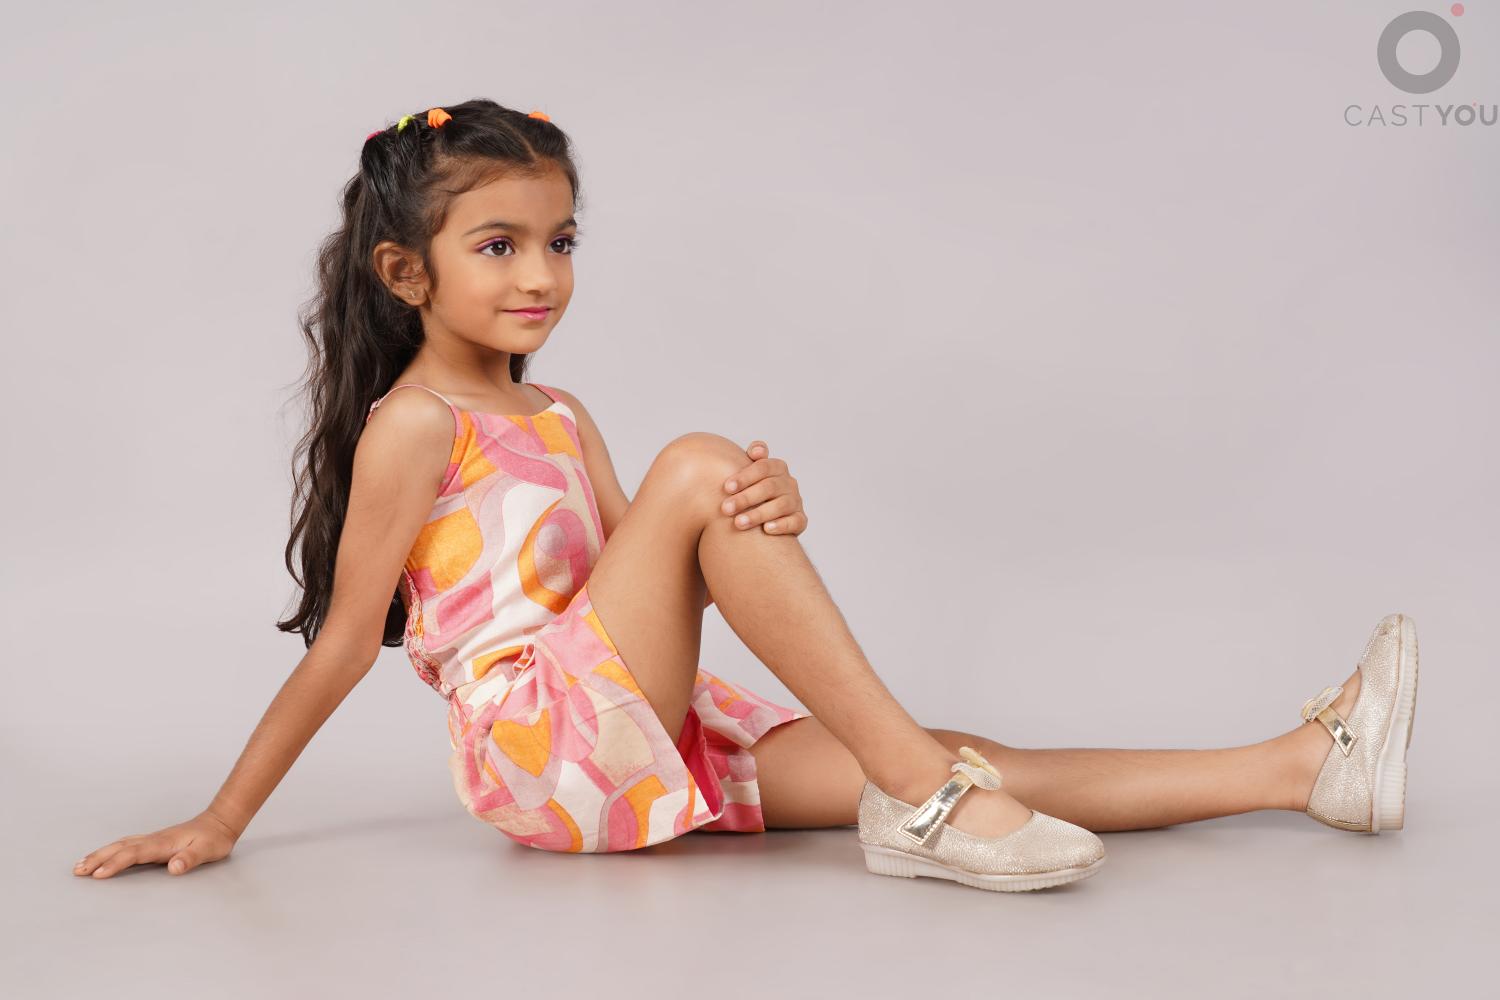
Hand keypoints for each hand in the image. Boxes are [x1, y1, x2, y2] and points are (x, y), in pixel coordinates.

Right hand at [73, 809, 239, 878]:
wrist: (219, 823)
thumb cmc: (213, 839)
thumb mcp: (207, 851)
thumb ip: (190, 859)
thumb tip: (174, 868)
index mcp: (163, 844)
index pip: (134, 854)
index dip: (116, 864)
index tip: (98, 874)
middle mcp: (153, 840)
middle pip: (120, 848)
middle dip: (98, 859)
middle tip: (77, 870)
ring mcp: (152, 839)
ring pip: (120, 845)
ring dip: (100, 854)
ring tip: (81, 865)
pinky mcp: (153, 841)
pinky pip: (126, 845)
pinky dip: (111, 850)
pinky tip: (103, 855)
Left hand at [720, 440, 804, 535]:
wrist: (765, 515)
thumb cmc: (752, 489)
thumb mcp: (749, 473)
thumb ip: (750, 458)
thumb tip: (755, 451)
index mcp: (777, 467)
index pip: (763, 467)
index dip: (745, 476)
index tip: (727, 488)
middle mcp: (789, 483)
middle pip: (769, 487)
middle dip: (746, 498)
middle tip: (726, 509)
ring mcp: (796, 501)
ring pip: (781, 505)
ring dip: (759, 514)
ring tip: (738, 523)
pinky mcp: (800, 520)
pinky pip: (795, 521)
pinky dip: (782, 525)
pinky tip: (766, 529)